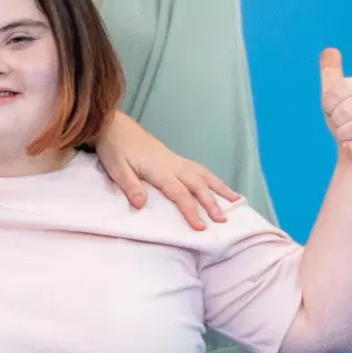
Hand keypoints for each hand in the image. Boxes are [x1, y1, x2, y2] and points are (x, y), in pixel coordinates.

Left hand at [95, 111, 238, 230]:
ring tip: (237, 202)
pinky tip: (221, 187)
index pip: (179, 193)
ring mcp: (176, 160)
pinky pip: (200, 169)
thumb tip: (141, 204)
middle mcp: (172, 164)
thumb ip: (129, 185)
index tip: (200, 227)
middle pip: (197, 185)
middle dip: (212, 203)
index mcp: (158, 169)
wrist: (115, 125)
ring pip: (204, 174)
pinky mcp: (175, 158)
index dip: (190, 210)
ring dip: (220, 189)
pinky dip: (213, 178)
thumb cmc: (114, 148)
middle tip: (223, 221)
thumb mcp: (116, 168)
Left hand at [320, 48, 351, 167]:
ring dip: (346, 137)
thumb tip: (329, 50)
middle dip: (338, 123)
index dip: (329, 108)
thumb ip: (331, 73)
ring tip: (350, 136)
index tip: (335, 112)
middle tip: (343, 126)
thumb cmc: (345, 120)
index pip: (334, 93)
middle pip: (345, 111)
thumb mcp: (333, 97)